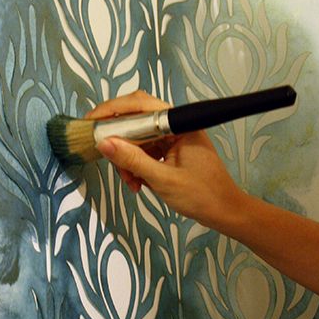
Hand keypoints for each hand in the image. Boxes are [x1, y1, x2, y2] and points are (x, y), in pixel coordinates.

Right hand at [87, 90, 243, 229]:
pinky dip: (137, 166)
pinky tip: (138, 183)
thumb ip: (133, 160)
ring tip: (131, 182)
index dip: (113, 110)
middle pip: (135, 121)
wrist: (226, 213)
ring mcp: (173, 139)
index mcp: (179, 124)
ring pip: (137, 139)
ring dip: (128, 159)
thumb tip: (104, 143)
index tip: (91, 122)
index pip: (140, 104)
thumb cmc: (203, 196)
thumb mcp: (163, 180)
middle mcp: (175, 126)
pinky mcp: (171, 151)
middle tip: (108, 158)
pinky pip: (145, 151)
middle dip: (119, 142)